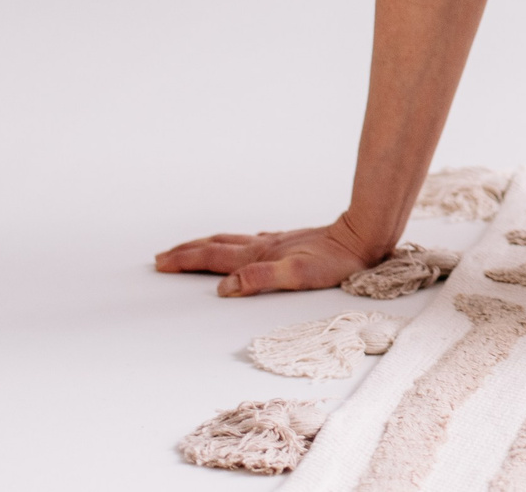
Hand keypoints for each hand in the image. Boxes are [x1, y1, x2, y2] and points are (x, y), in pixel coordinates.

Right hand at [154, 216, 381, 297]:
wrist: (363, 238)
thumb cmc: (336, 261)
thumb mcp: (298, 276)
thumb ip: (261, 279)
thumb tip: (225, 288)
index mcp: (259, 256)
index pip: (213, 259)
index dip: (185, 262)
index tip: (161, 264)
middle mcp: (263, 246)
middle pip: (215, 247)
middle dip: (186, 252)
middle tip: (162, 257)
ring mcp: (275, 243)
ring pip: (230, 242)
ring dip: (205, 246)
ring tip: (190, 249)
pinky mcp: (289, 243)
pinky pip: (249, 242)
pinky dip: (231, 244)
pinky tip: (239, 246)